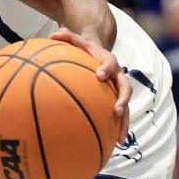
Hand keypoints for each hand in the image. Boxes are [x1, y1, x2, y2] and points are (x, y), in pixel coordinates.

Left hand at [49, 27, 131, 142]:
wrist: (98, 51)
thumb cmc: (84, 48)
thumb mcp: (76, 40)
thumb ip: (66, 36)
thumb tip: (52, 34)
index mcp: (108, 60)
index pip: (110, 62)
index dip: (107, 68)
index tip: (101, 75)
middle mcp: (117, 75)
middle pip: (125, 87)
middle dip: (123, 100)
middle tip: (117, 111)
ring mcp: (118, 89)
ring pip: (126, 106)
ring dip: (124, 121)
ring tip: (119, 138)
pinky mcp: (116, 100)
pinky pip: (120, 115)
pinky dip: (117, 128)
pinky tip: (112, 144)